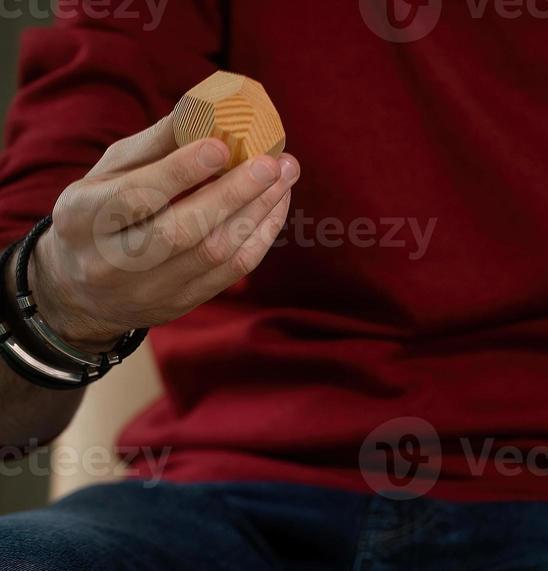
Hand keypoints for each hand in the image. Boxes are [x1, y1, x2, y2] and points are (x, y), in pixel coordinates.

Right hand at [28, 116, 299, 351]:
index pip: (136, 196)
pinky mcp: (182, 303)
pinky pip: (233, 271)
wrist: (82, 291)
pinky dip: (261, 234)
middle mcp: (113, 261)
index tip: (222, 146)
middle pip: (182, 231)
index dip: (181, 172)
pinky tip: (276, 203)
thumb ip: (152, 146)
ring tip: (285, 174)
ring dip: (259, 210)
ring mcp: (150, 289)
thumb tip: (203, 110)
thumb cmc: (99, 214)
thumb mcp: (106, 174)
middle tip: (272, 161)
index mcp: (84, 218)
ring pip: (216, 253)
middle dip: (234, 193)